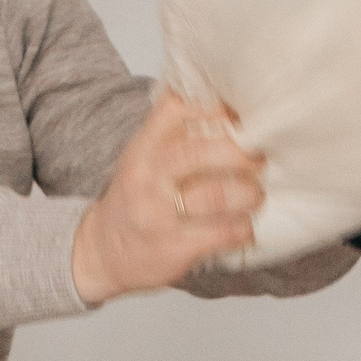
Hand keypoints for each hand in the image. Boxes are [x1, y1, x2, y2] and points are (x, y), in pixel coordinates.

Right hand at [73, 92, 264, 303]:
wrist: (102, 252)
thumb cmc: (134, 200)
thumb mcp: (142, 160)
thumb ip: (174, 135)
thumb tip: (225, 107)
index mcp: (142, 150)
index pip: (175, 110)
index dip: (214, 109)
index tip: (240, 118)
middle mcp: (147, 177)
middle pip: (200, 153)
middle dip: (241, 154)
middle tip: (259, 160)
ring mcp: (158, 214)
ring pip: (217, 195)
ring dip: (248, 194)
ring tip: (256, 196)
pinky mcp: (172, 246)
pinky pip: (221, 233)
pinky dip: (243, 229)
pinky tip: (246, 228)